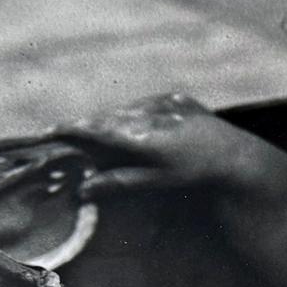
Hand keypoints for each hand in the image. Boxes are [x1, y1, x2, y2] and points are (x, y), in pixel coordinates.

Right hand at [66, 93, 270, 200]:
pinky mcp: (177, 98)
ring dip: (112, 121)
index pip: (98, 130)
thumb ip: (120, 183)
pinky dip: (136, 114)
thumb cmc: (194, 176)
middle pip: (108, 118)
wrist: (237, 157)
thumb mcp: (157, 183)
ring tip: (99, 132)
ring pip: (126, 110)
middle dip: (87, 126)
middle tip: (64, 132)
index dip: (72, 129)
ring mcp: (165, 102)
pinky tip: (136, 126)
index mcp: (143, 137)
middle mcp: (151, 114)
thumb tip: (84, 188)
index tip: (50, 131)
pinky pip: (146, 105)